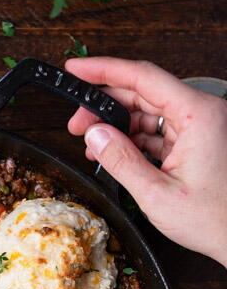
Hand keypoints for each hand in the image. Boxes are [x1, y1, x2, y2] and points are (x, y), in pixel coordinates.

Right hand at [65, 56, 226, 268]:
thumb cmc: (213, 219)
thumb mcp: (156, 194)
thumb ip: (121, 161)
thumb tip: (94, 135)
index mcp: (197, 115)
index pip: (143, 77)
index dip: (104, 70)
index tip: (76, 69)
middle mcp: (201, 114)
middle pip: (143, 93)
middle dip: (105, 105)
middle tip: (76, 124)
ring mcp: (200, 127)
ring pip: (149, 112)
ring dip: (118, 125)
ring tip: (92, 144)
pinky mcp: (196, 142)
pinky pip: (159, 131)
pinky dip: (134, 140)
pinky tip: (114, 152)